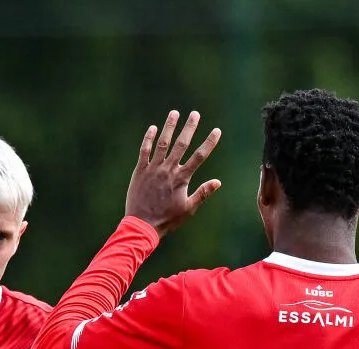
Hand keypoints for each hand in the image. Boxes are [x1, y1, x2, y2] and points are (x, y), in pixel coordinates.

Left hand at [126, 110, 221, 235]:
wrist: (142, 225)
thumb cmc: (167, 219)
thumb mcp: (189, 209)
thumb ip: (202, 193)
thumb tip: (218, 182)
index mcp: (182, 178)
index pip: (199, 157)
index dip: (209, 143)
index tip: (216, 130)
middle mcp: (168, 170)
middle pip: (181, 144)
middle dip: (189, 128)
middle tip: (195, 113)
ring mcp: (153, 168)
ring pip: (163, 143)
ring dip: (169, 127)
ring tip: (174, 113)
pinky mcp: (140, 171)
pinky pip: (145, 151)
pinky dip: (149, 139)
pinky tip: (153, 128)